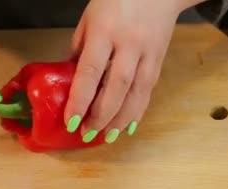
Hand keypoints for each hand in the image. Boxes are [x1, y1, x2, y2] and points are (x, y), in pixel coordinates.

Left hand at [64, 0, 187, 142]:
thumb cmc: (116, 0)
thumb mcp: (89, 18)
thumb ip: (79, 49)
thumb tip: (67, 80)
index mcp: (105, 32)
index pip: (90, 72)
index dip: (80, 100)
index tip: (70, 121)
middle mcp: (129, 45)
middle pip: (116, 88)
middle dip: (101, 115)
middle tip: (87, 133)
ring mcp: (147, 53)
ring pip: (136, 93)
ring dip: (121, 119)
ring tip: (107, 136)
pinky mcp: (159, 60)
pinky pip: (148, 91)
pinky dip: (138, 111)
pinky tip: (127, 125)